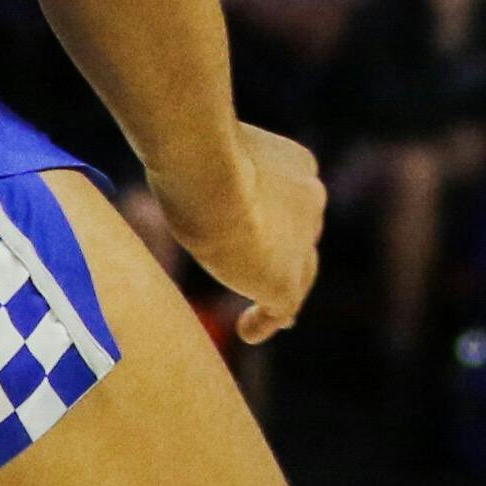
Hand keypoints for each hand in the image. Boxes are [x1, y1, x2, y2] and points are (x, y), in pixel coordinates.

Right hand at [168, 123, 326, 340]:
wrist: (211, 173)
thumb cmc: (196, 153)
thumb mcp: (208, 153)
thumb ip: (207, 163)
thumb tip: (175, 157)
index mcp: (298, 165)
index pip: (294, 197)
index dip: (282, 216)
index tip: (267, 229)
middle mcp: (310, 201)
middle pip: (302, 234)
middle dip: (289, 252)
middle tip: (265, 268)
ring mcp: (302, 244)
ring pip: (300, 271)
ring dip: (281, 290)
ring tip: (265, 315)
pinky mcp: (286, 281)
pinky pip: (281, 309)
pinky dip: (265, 322)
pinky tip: (249, 332)